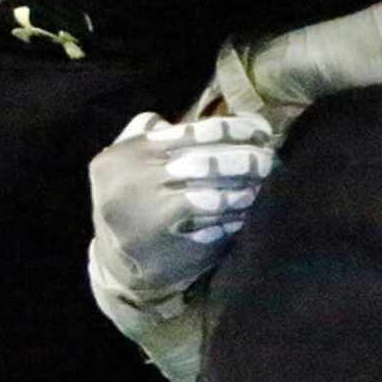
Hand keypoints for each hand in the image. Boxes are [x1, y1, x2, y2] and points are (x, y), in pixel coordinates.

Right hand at [86, 108, 273, 381]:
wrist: (111, 259)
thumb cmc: (129, 197)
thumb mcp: (128, 156)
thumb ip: (154, 130)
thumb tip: (206, 122)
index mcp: (131, 152)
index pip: (193, 132)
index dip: (234, 129)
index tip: (263, 131)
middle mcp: (136, 180)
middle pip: (205, 163)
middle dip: (244, 159)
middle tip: (270, 160)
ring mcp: (148, 216)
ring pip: (210, 197)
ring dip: (243, 191)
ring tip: (264, 186)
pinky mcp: (165, 247)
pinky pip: (209, 229)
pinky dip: (232, 219)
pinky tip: (248, 213)